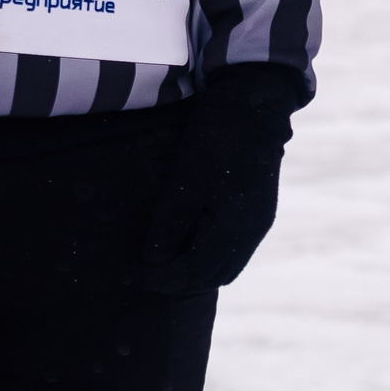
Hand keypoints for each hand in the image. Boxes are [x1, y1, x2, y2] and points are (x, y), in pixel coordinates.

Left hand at [139, 64, 306, 296]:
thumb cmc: (215, 143)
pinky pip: (233, 250)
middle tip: (143, 274)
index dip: (159, 279)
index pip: (193, 273)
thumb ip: (168, 228)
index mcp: (233, 229)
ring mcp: (258, 222)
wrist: (252, 108)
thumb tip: (153, 262)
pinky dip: (208, 257)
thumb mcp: (183, 183)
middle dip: (175, 282)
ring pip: (225, 266)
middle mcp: (250, 233)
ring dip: (193, 272)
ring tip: (163, 264)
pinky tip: (189, 243)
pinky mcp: (258, 210)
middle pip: (211, 276)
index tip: (131, 273)